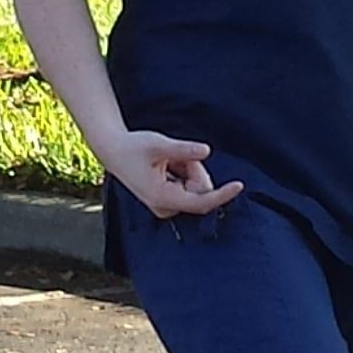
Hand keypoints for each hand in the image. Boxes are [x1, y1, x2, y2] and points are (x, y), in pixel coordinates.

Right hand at [98, 130, 240, 218]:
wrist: (114, 151)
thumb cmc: (133, 147)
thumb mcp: (158, 144)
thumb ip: (183, 150)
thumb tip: (207, 151)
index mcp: (163, 198)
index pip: (201, 202)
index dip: (222, 195)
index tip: (238, 186)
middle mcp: (166, 208)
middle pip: (200, 191)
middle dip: (195, 169)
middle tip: (177, 154)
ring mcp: (167, 207)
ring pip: (196, 188)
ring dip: (188, 169)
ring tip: (167, 159)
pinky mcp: (169, 202)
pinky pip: (189, 187)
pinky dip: (184, 172)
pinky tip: (166, 165)